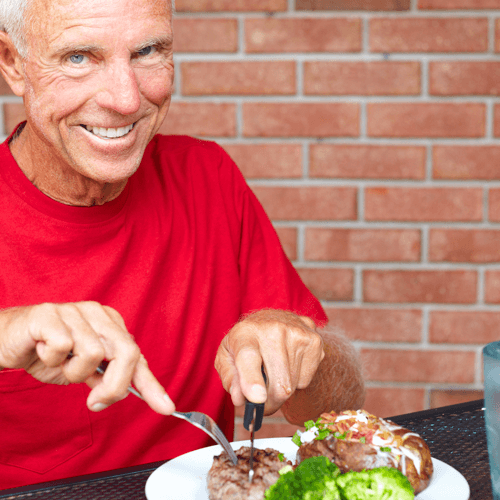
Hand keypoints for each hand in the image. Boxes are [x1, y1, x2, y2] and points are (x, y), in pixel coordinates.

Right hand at [0, 302, 174, 413]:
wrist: (8, 341)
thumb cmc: (48, 353)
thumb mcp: (83, 370)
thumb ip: (106, 378)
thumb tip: (125, 393)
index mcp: (111, 324)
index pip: (137, 356)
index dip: (152, 385)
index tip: (167, 408)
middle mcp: (98, 313)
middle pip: (126, 353)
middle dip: (114, 386)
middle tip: (95, 400)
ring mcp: (75, 310)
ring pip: (94, 354)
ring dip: (72, 371)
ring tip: (59, 361)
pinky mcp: (49, 313)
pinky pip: (63, 347)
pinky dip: (52, 359)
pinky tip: (43, 350)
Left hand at [214, 309, 324, 414]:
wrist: (274, 320)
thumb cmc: (247, 342)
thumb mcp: (227, 356)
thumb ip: (229, 379)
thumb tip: (240, 398)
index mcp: (245, 333)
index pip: (248, 356)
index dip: (251, 379)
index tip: (257, 398)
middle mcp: (273, 329)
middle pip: (277, 383)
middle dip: (269, 403)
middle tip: (260, 401)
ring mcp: (297, 333)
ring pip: (291, 386)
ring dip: (281, 390)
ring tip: (273, 372)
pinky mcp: (314, 341)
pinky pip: (305, 380)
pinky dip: (296, 381)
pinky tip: (288, 363)